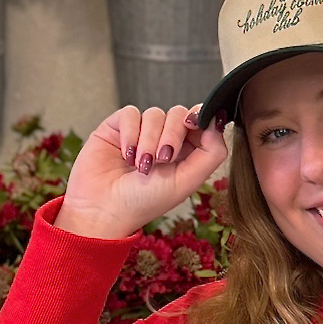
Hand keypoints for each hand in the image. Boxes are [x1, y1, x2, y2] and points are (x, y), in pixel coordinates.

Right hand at [55, 105, 228, 239]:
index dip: (200, 120)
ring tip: (141, 166)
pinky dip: (131, 134)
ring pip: (155, 113)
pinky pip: (131, 113)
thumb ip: (210, 154)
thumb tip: (219, 120)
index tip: (194, 127)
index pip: (200, 123)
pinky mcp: (117, 127)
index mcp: (185, 154)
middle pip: (178, 114)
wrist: (104, 209)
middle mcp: (164, 140)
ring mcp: (140, 132)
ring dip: (149, 140)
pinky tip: (126, 155)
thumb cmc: (144, 202)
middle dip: (172, 134)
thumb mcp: (186, 182)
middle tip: (162, 159)